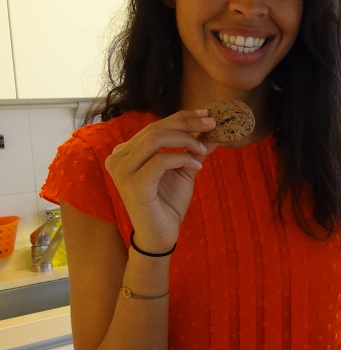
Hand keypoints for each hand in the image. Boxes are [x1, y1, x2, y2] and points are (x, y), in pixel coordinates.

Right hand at [105, 110, 217, 250]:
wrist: (161, 235)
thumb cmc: (169, 203)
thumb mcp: (184, 171)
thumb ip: (194, 150)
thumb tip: (213, 130)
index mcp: (127, 151)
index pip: (155, 126)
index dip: (182, 117)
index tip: (206, 114)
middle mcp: (118, 157)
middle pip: (155, 128)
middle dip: (187, 123)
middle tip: (212, 123)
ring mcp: (122, 170)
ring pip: (156, 139)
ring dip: (186, 140)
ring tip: (203, 150)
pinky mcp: (132, 183)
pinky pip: (161, 160)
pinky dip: (183, 159)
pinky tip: (197, 168)